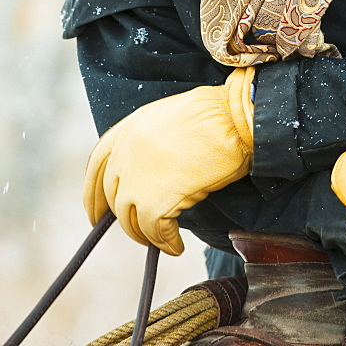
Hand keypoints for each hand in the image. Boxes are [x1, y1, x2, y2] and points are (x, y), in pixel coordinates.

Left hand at [83, 68, 253, 254]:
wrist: (234, 118)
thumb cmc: (215, 115)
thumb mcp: (168, 119)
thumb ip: (148, 143)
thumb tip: (149, 172)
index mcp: (127, 129)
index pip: (96, 168)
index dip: (94, 195)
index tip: (96, 213)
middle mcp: (125, 154)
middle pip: (113, 197)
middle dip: (123, 219)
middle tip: (139, 230)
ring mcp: (137, 179)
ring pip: (130, 220)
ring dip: (146, 233)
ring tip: (163, 238)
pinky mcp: (156, 201)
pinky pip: (155, 233)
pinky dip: (165, 243)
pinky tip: (176, 245)